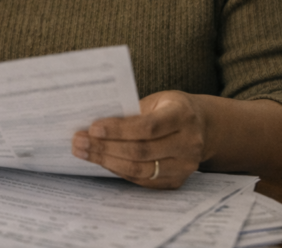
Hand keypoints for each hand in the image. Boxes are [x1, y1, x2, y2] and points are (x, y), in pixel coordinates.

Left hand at [71, 90, 206, 188]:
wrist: (202, 126)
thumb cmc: (170, 109)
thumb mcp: (156, 101)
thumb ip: (132, 112)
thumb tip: (94, 125)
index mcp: (183, 115)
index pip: (148, 126)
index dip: (118, 129)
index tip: (92, 128)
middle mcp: (189, 143)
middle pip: (141, 151)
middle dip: (105, 147)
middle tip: (79, 142)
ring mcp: (185, 166)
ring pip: (140, 170)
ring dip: (107, 162)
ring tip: (84, 152)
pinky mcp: (177, 182)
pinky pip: (142, 180)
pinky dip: (119, 171)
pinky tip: (102, 161)